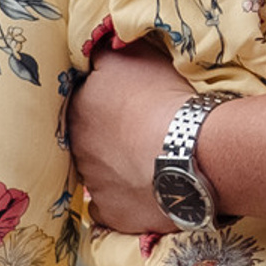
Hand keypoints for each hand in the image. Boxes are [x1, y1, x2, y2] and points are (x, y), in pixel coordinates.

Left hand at [70, 42, 195, 232]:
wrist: (189, 152)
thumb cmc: (163, 98)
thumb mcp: (134, 57)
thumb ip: (106, 54)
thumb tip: (93, 52)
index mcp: (79, 108)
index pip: (84, 101)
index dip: (107, 101)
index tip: (128, 103)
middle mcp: (76, 147)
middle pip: (88, 138)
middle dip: (106, 136)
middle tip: (139, 132)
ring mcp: (91, 184)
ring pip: (98, 173)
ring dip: (116, 167)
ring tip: (148, 161)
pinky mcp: (109, 213)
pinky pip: (107, 208)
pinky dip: (122, 200)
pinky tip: (142, 191)